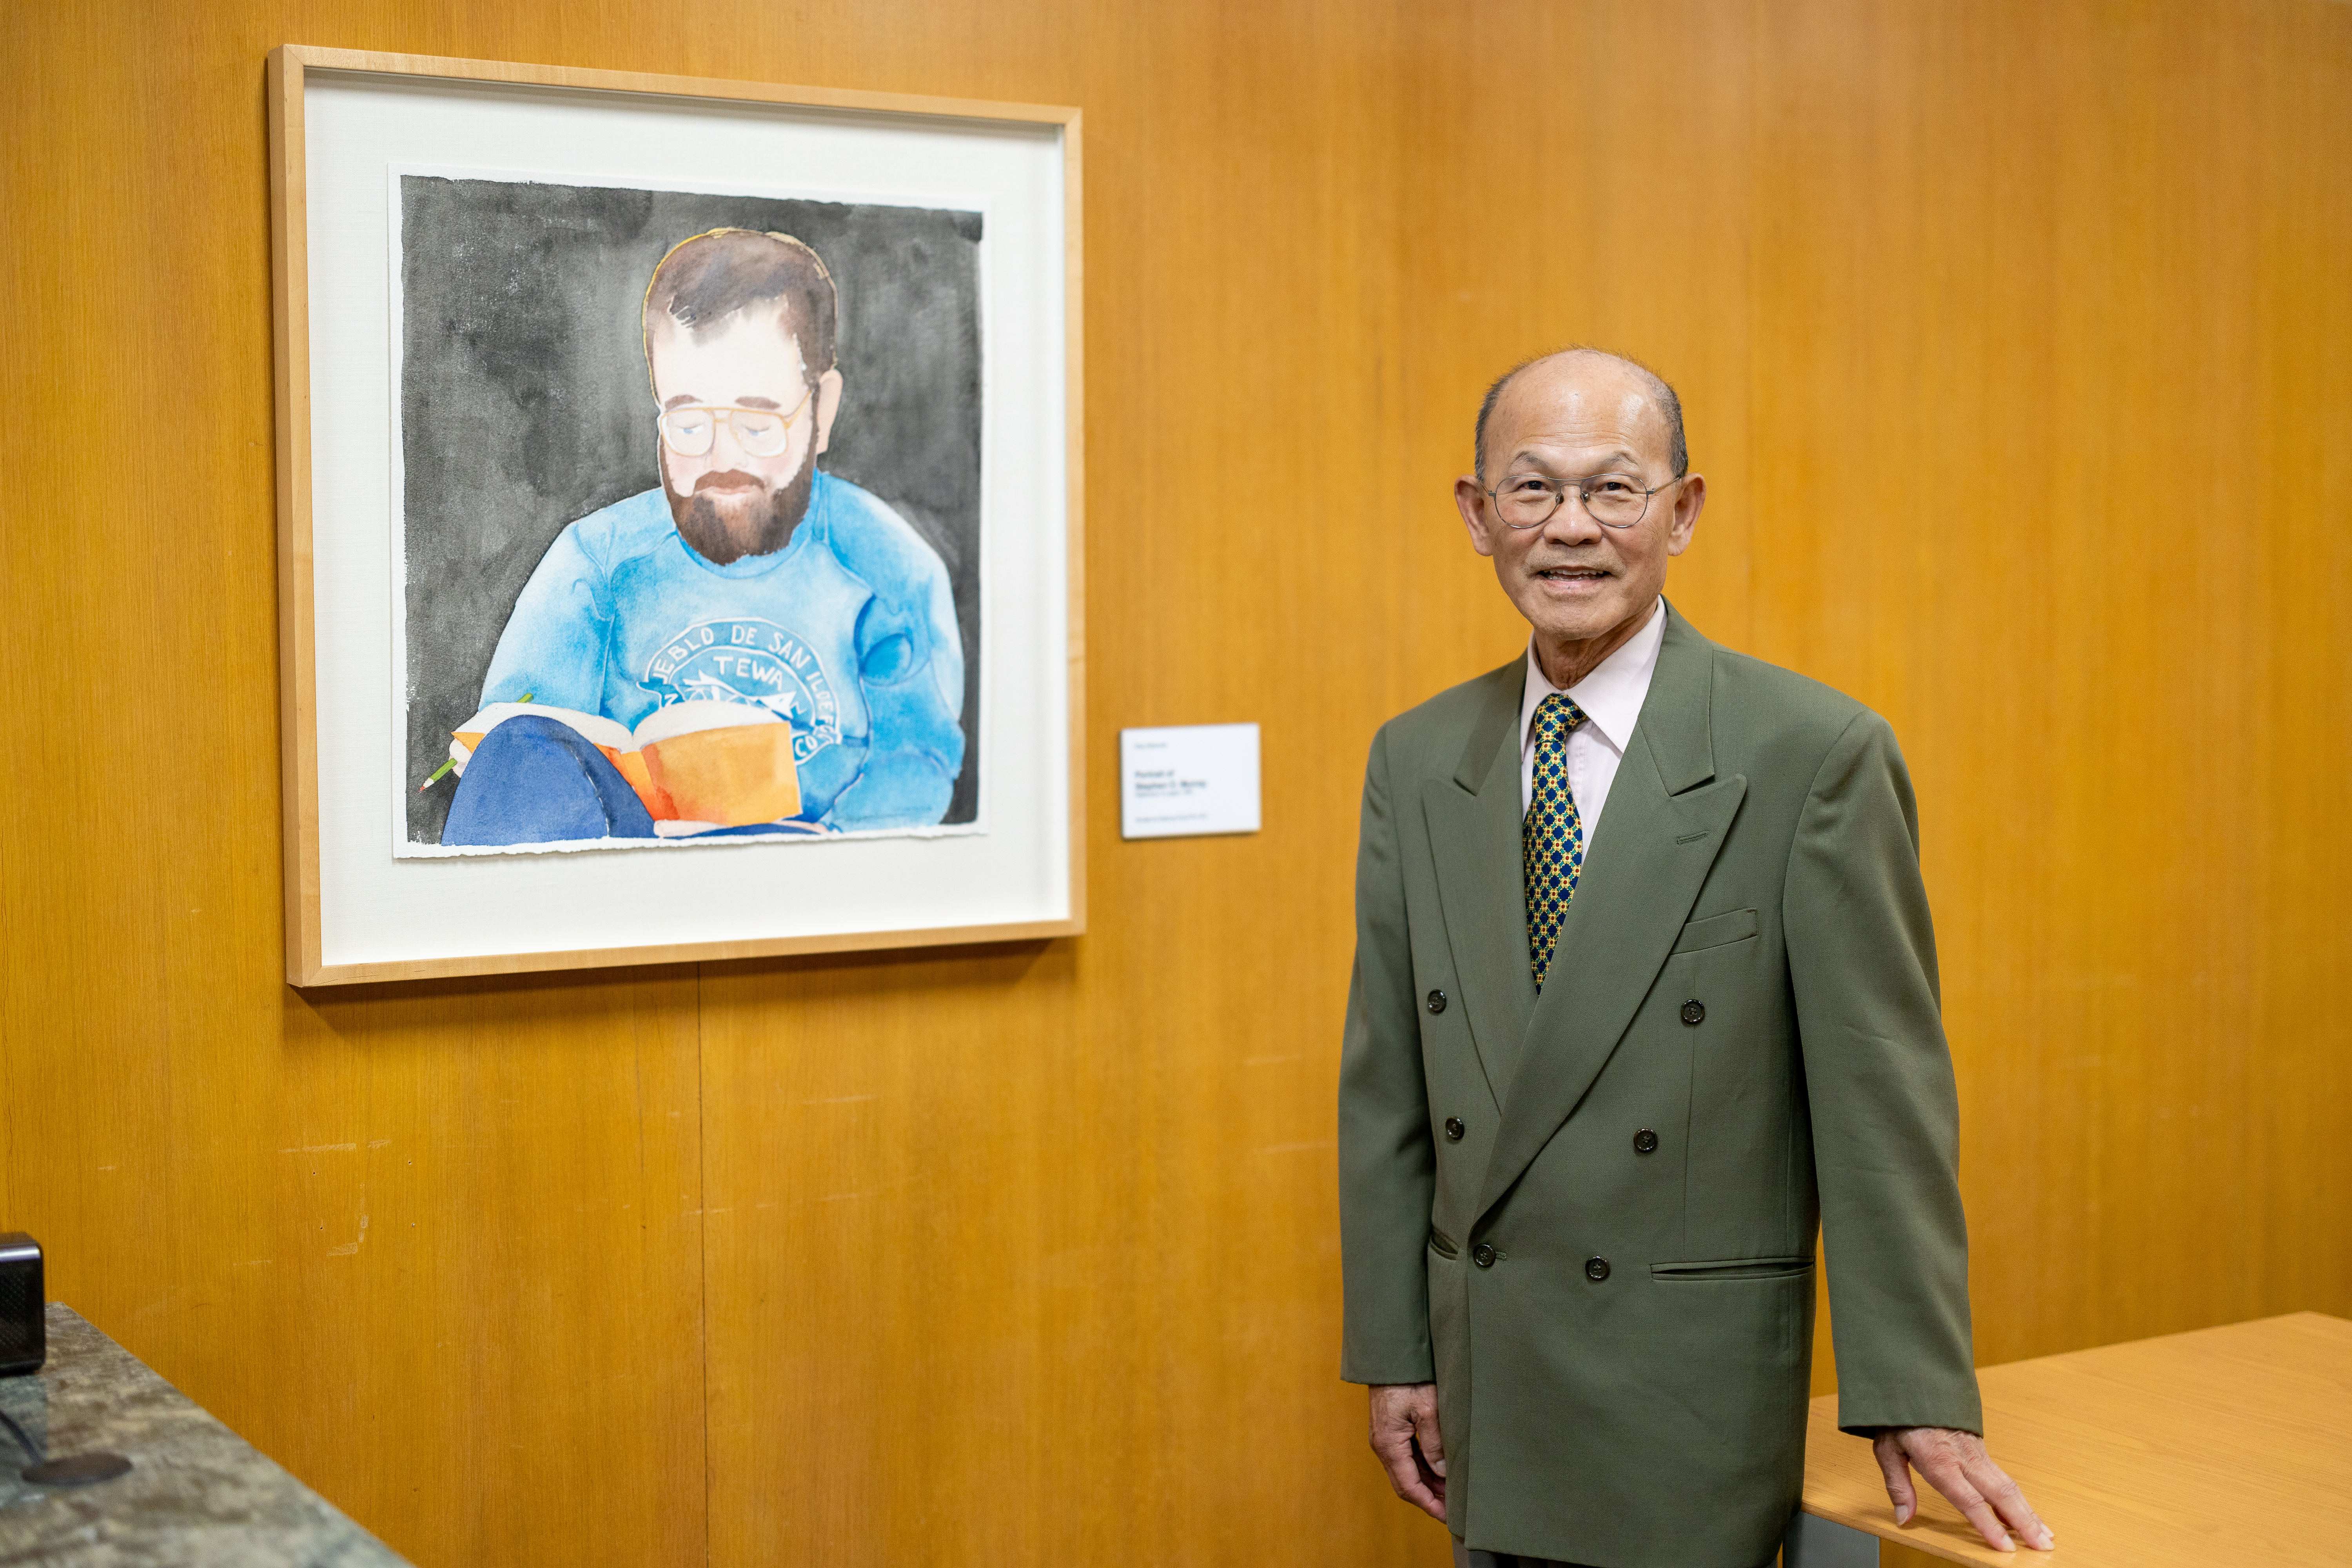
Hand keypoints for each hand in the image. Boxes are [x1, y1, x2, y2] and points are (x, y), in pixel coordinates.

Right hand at [1367, 1383, 1446, 1520]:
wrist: (1389, 1355)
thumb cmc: (1407, 1379)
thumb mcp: (1427, 1409)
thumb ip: (1434, 1443)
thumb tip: (1442, 1473)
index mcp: (1389, 1444)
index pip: (1409, 1486)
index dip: (1429, 1504)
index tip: (1447, 1517)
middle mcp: (1383, 1446)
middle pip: (1405, 1484)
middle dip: (1430, 1499)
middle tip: (1454, 1510)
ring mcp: (1385, 1439)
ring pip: (1407, 1472)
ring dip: (1428, 1485)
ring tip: (1452, 1493)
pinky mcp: (1390, 1431)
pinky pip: (1406, 1459)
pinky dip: (1423, 1470)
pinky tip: (1440, 1472)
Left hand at [1873, 1426, 2053, 1551]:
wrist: (1914, 1381)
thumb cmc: (1899, 1417)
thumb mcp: (1887, 1449)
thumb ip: (1898, 1486)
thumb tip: (1904, 1519)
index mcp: (1940, 1461)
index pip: (1969, 1500)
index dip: (1988, 1525)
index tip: (2005, 1547)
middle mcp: (1964, 1458)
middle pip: (2000, 1494)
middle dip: (2024, 1523)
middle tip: (2043, 1547)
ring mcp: (1976, 1452)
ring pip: (2009, 1485)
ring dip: (2029, 1512)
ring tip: (2045, 1536)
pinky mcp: (1981, 1449)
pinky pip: (2004, 1477)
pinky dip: (2019, 1499)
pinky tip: (2028, 1515)